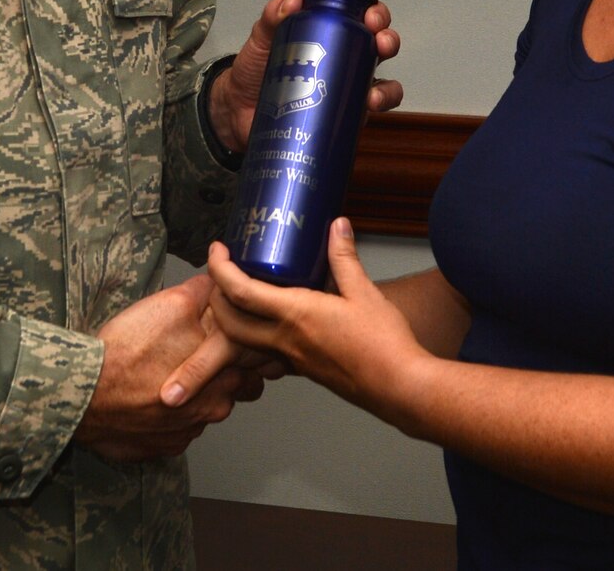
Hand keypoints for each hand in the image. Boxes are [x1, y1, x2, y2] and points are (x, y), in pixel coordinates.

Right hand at [75, 275, 257, 461]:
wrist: (85, 396)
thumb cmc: (128, 351)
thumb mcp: (170, 306)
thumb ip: (203, 296)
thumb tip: (219, 283)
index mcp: (224, 373)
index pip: (260, 363)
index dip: (251, 348)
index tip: (241, 339)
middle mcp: (213, 407)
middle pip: (238, 390)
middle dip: (228, 373)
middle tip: (205, 355)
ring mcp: (190, 431)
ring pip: (207, 410)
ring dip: (198, 396)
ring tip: (170, 375)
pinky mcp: (166, 446)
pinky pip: (179, 429)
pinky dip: (171, 416)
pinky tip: (152, 398)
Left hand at [194, 219, 430, 422]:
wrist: (399, 387)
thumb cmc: (383, 344)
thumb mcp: (364, 291)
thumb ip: (345, 257)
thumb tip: (337, 226)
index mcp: (295, 315)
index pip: (240, 292)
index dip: (220, 268)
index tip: (217, 250)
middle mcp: (285, 340)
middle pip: (228, 322)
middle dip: (214, 297)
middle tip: (220, 273)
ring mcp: (291, 359)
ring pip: (242, 343)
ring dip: (230, 320)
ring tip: (238, 295)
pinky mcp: (302, 370)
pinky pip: (264, 355)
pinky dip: (254, 338)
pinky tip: (270, 323)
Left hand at [209, 0, 404, 154]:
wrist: (238, 109)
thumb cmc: (254, 69)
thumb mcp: (261, 37)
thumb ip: (272, 16)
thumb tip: (291, 2)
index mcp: (329, 33)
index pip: (362, 17)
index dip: (376, 13)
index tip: (372, 16)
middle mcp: (344, 59)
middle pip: (380, 46)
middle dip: (389, 41)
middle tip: (380, 43)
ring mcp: (345, 88)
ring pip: (382, 84)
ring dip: (387, 87)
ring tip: (373, 93)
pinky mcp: (340, 116)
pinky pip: (366, 114)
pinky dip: (375, 112)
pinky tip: (367, 110)